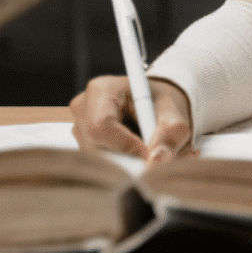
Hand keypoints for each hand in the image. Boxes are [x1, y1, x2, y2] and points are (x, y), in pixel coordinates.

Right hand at [70, 76, 193, 162]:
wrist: (153, 108)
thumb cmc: (160, 107)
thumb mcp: (173, 116)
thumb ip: (171, 134)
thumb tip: (157, 159)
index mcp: (102, 89)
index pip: (101, 125)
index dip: (125, 145)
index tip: (149, 154)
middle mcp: (83, 107)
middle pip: (97, 146)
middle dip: (127, 157)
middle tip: (151, 158)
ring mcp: (78, 127)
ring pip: (98, 158)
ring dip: (126, 161)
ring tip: (144, 149)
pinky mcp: (82, 143)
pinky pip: (99, 163)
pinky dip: (121, 163)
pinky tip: (133, 153)